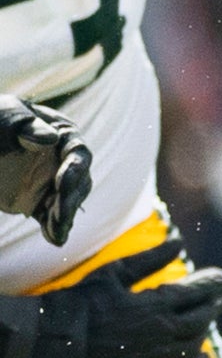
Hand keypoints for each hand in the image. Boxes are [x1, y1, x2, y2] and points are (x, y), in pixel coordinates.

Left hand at [0, 97, 90, 246]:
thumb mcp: (6, 117)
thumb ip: (26, 125)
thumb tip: (52, 139)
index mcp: (62, 135)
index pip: (78, 154)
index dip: (74, 170)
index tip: (62, 183)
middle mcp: (64, 160)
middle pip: (78, 182)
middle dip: (70, 200)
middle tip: (60, 216)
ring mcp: (52, 181)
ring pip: (68, 202)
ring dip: (64, 218)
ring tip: (56, 233)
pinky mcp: (40, 199)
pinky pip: (51, 216)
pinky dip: (54, 228)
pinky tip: (54, 240)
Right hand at [0, 238, 221, 357]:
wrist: (50, 342)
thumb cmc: (78, 303)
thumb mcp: (113, 274)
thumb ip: (149, 260)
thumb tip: (178, 243)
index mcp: (156, 306)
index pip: (197, 293)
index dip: (212, 284)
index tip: (221, 278)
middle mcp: (163, 333)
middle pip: (201, 319)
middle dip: (212, 305)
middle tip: (216, 297)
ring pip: (194, 344)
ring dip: (203, 330)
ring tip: (205, 320)